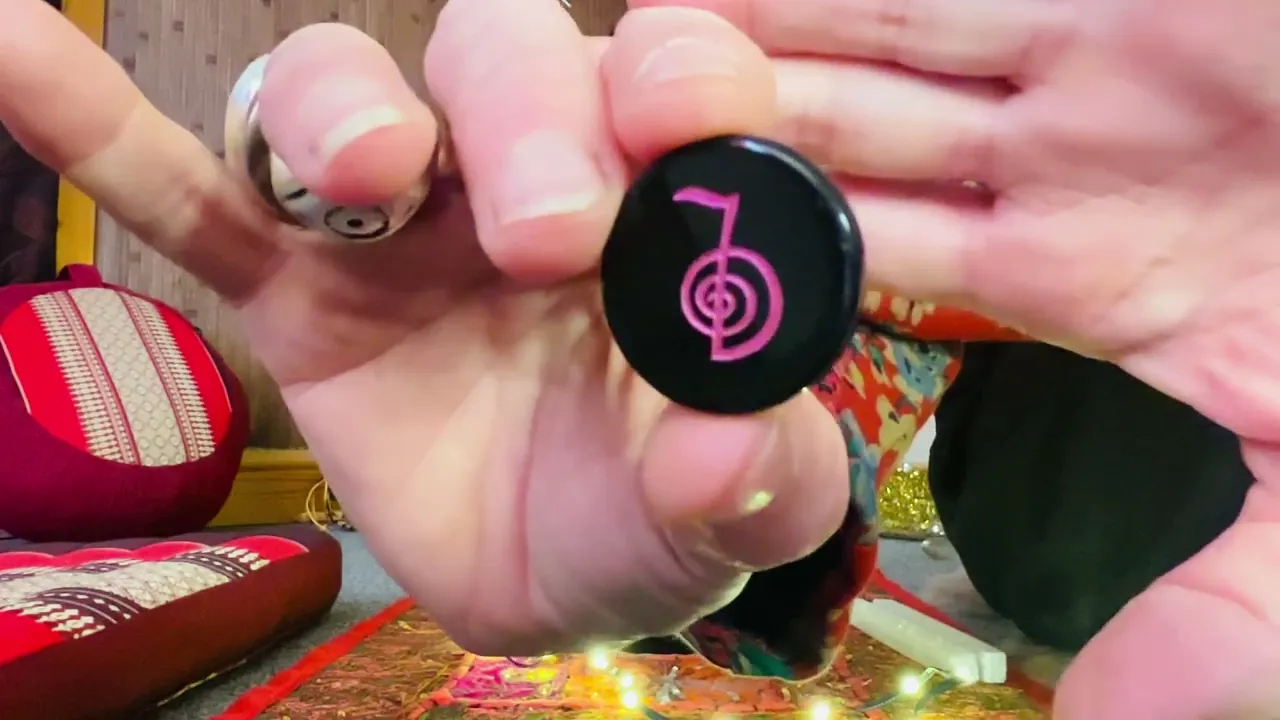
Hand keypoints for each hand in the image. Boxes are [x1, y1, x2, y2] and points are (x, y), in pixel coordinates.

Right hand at [1, 0, 849, 653]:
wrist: (558, 569)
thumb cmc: (657, 512)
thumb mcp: (736, 513)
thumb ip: (762, 479)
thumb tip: (726, 447)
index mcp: (652, 204)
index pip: (668, 82)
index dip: (682, 78)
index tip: (687, 134)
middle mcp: (520, 178)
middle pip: (499, 56)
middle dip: (524, 115)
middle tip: (546, 234)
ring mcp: (395, 227)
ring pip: (338, 96)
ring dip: (341, 107)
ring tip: (368, 175)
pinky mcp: (291, 287)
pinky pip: (190, 191)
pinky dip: (104, 131)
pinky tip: (13, 50)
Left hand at [635, 0, 1279, 714]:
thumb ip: (1241, 611)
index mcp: (1089, 273)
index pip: (869, 284)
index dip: (752, 293)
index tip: (634, 305)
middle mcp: (1062, 156)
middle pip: (835, 151)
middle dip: (711, 156)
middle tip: (571, 166)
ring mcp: (1085, 40)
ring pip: (865, 39)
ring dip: (747, 47)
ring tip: (628, 53)